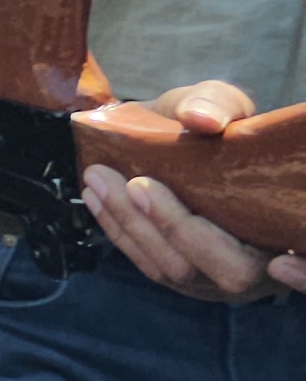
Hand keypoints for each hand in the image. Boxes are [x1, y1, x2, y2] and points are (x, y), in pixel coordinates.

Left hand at [86, 84, 305, 301]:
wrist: (177, 136)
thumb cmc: (213, 125)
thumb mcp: (220, 103)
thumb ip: (216, 105)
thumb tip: (203, 120)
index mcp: (285, 228)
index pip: (304, 267)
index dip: (303, 276)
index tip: (279, 266)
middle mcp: (261, 266)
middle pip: (226, 271)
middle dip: (176, 229)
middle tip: (135, 183)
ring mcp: (217, 277)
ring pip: (178, 270)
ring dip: (133, 226)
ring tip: (99, 179)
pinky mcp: (180, 275)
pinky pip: (148, 263)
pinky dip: (118, 229)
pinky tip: (96, 195)